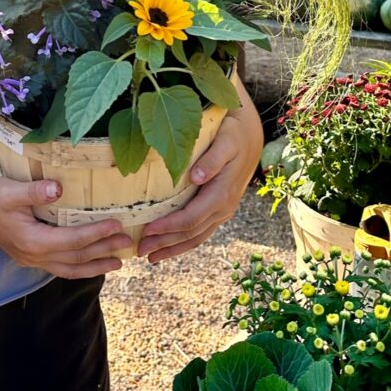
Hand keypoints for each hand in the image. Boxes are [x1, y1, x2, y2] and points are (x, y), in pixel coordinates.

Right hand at [0, 175, 131, 278]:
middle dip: (104, 251)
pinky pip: (62, 268)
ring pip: (71, 269)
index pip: (73, 240)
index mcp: (34, 241)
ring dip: (96, 265)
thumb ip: (35, 191)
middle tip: (128, 244)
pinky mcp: (32, 258)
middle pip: (77, 257)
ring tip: (118, 261)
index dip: (97, 233)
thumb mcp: (10, 190)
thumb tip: (58, 188)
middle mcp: (35, 256)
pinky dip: (81, 267)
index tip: (117, 225)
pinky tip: (92, 262)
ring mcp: (33, 260)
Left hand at [138, 82, 262, 263]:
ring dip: (173, 248)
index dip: (169, 227)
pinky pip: (201, 232)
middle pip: (191, 233)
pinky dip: (183, 242)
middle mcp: (224, 208)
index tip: (147, 229)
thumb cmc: (232, 134)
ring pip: (197, 237)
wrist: (250, 136)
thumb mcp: (225, 140)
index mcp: (222, 194)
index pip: (191, 218)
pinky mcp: (219, 210)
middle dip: (165, 243)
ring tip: (150, 257)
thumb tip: (197, 177)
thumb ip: (212, 159)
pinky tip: (168, 246)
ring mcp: (222, 211)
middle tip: (140, 250)